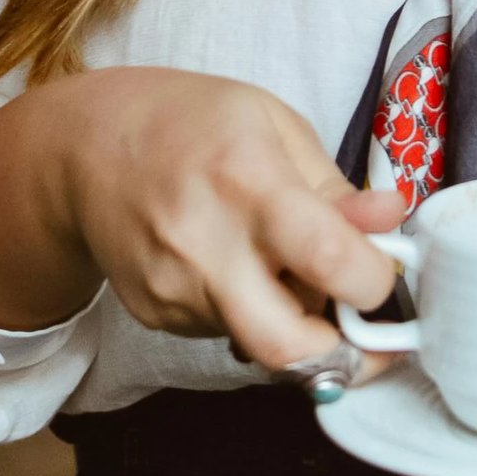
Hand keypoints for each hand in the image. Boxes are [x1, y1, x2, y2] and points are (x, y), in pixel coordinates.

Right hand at [52, 66, 404, 373]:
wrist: (84, 149)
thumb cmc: (189, 121)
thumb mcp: (272, 122)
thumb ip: (334, 185)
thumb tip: (391, 222)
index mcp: (249, 183)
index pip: (328, 259)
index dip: (375, 280)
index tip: (386, 270)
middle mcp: (208, 248)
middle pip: (289, 347)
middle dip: (345, 354)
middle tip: (365, 329)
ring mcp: (176, 292)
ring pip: (262, 341)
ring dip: (295, 318)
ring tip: (283, 262)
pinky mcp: (157, 318)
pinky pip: (226, 332)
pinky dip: (251, 309)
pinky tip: (234, 262)